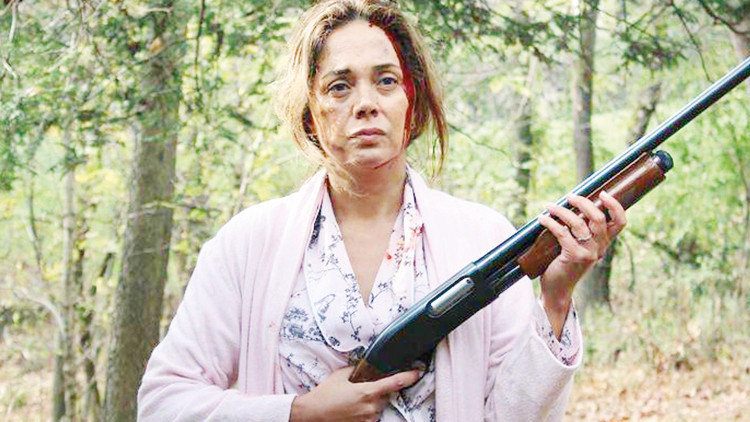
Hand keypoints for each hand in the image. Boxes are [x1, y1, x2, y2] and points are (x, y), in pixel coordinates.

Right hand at [290, 366, 420, 421]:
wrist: (313, 414)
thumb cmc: (325, 394)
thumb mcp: (341, 375)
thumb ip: (357, 370)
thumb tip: (366, 366)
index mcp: (368, 391)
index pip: (395, 383)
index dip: (409, 377)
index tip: (417, 372)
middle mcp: (371, 407)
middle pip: (386, 395)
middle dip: (378, 391)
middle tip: (362, 389)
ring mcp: (368, 419)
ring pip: (378, 407)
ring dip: (372, 402)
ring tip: (353, 401)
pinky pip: (372, 416)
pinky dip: (366, 411)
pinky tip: (353, 409)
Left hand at [537, 191, 625, 333]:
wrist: (558, 290)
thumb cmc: (565, 265)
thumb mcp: (579, 247)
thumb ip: (582, 232)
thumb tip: (571, 205)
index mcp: (604, 244)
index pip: (620, 222)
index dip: (615, 205)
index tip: (603, 193)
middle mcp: (600, 248)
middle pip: (598, 217)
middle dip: (583, 202)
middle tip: (569, 196)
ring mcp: (588, 253)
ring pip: (578, 223)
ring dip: (561, 210)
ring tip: (549, 206)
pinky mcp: (573, 256)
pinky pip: (562, 233)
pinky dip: (550, 222)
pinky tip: (541, 219)